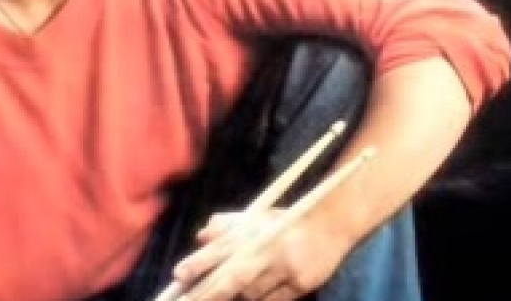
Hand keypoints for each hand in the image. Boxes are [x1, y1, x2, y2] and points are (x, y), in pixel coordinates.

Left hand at [171, 210, 350, 300]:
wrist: (332, 222)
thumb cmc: (288, 221)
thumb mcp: (257, 217)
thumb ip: (227, 225)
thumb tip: (201, 235)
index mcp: (252, 230)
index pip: (220, 248)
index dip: (198, 263)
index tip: (178, 275)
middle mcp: (266, 249)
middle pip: (232, 277)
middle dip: (208, 293)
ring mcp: (285, 268)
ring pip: (251, 293)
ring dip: (236, 298)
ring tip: (224, 295)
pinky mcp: (301, 284)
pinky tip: (252, 297)